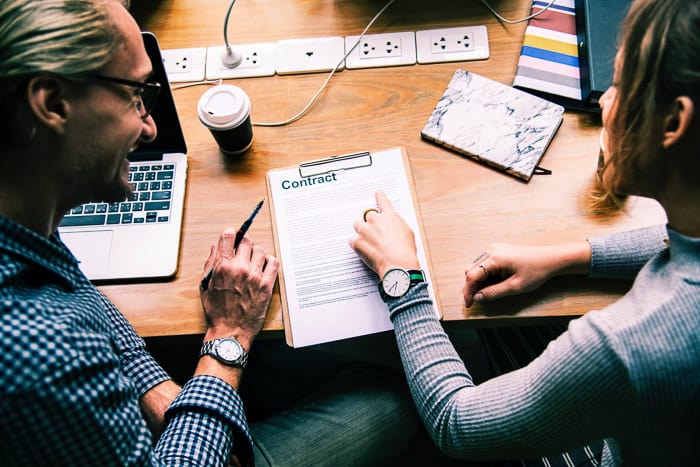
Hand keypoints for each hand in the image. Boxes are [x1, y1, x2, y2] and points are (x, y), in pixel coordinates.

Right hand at [200, 228, 278, 347]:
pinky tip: (264, 267)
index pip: (229, 237)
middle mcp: (240, 268)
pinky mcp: (267, 285)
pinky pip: (274, 263)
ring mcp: (255, 276)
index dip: (231, 233)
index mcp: (222, 267)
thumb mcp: (206, 286)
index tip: (233, 234)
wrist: (230, 331)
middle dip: (243, 244)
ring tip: (252, 263)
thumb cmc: (217, 311)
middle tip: (242, 252)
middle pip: (247, 241)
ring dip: (256, 254)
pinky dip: (269, 262)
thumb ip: (210, 264)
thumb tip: (215, 247)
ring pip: (260, 250)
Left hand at [349, 192, 419, 277]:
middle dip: (369, 222)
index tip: (377, 193)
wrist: (398, 265)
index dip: (380, 197)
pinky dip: (357, 245)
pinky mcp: (357, 242)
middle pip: (367, 215)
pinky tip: (365, 251)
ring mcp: (365, 230)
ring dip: (361, 231)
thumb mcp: (407, 233)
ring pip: (357, 225)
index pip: (383, 202)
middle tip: (373, 233)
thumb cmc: (405, 252)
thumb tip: (393, 226)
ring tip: (368, 242)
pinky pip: (353, 241)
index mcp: (390, 217)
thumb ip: (397, 225)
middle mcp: (376, 220)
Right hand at [464, 241, 590, 307]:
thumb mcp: (515, 287)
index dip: (468, 292)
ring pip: (476, 266)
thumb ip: (494, 293)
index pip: (472, 276)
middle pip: (471, 270)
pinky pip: (484, 263)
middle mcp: (491, 250)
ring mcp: (494, 248)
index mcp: (495, 259)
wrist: (550, 259)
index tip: (469, 304)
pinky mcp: (498, 250)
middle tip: (476, 300)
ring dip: (477, 280)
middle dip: (471, 286)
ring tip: (486, 292)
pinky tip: (492, 282)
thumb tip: (477, 298)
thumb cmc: (536, 272)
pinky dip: (484, 274)